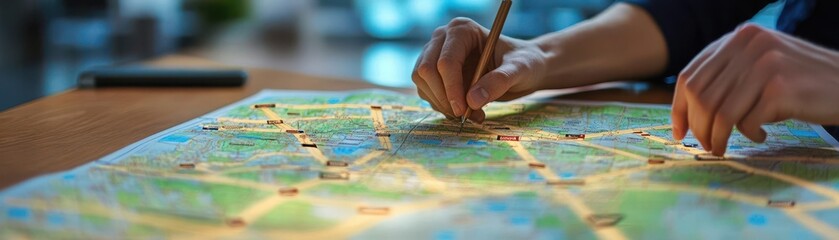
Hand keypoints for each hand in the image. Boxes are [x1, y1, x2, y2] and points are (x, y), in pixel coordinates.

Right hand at [412, 17, 548, 121]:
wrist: (522, 69)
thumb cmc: (523, 63)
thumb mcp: (519, 70)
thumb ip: (498, 82)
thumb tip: (472, 101)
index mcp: (462, 30)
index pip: (446, 61)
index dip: (451, 87)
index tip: (463, 110)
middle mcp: (443, 39)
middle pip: (427, 71)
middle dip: (444, 98)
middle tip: (467, 116)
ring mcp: (435, 54)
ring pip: (422, 83)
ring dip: (443, 105)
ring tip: (473, 115)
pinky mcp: (434, 73)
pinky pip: (427, 92)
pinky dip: (442, 107)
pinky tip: (465, 111)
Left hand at [673, 23, 838, 155]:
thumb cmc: (799, 81)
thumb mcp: (761, 65)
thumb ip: (729, 75)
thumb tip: (687, 111)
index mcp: (738, 37)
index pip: (689, 76)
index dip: (679, 108)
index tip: (679, 132)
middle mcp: (748, 45)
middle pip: (700, 97)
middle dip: (698, 128)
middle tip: (705, 146)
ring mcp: (764, 65)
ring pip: (719, 112)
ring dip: (717, 138)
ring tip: (723, 148)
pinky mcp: (780, 88)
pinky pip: (747, 122)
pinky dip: (749, 134)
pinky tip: (762, 134)